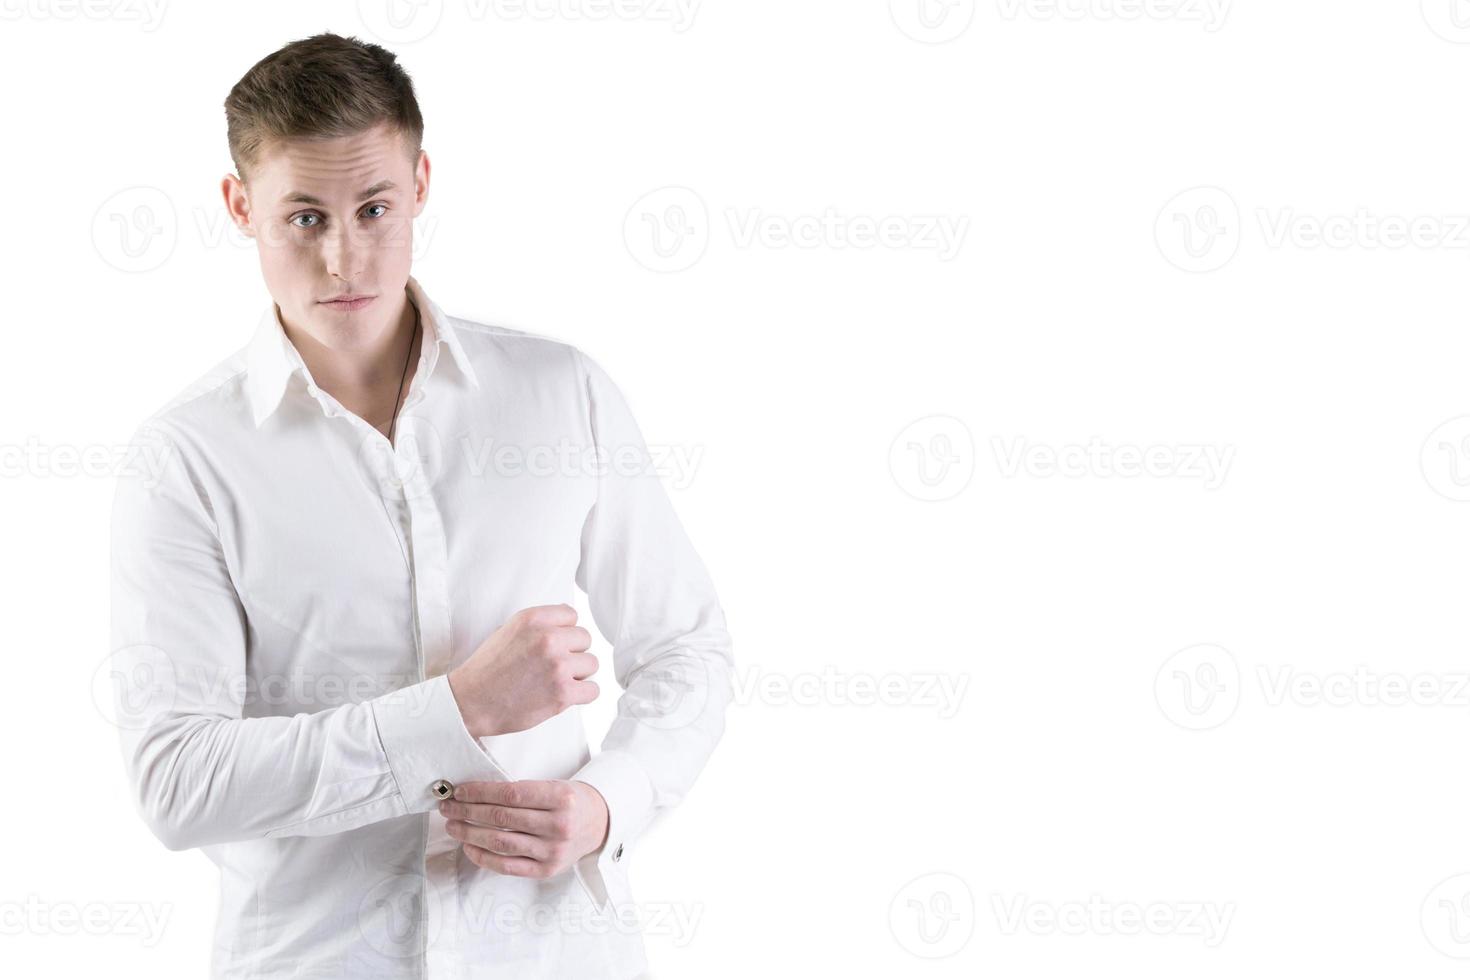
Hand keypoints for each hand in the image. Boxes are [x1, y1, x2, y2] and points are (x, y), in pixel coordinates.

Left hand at [440, 779, 609, 879]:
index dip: (479, 792)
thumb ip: (520, 790)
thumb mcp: (554, 786)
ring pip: (500, 842)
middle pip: (502, 818)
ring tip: (453, 826)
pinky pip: (507, 866)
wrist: (599, 823)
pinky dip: (483, 857)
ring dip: (470, 833)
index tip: (459, 791)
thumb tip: (473, 793)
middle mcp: (559, 825)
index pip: (510, 794)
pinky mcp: (546, 870)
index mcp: (561, 797)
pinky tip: (469, 847)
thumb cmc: (570, 801)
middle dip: (468, 811)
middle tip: (448, 807)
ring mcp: (553, 851)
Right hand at [447, 604, 598, 736]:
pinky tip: (563, 696)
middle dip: (572, 653)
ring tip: (555, 682)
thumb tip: (568, 616)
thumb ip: (539, 624)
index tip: (553, 645)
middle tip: (552, 667)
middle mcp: (547, 638)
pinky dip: (582, 695)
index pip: (572, 615)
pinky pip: (593, 690)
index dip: (564, 632)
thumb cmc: (488, 669)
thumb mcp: (508, 631)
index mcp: (532, 619)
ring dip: (578, 674)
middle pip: (584, 638)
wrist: (470, 703)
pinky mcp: (563, 692)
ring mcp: (557, 665)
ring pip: (591, 664)